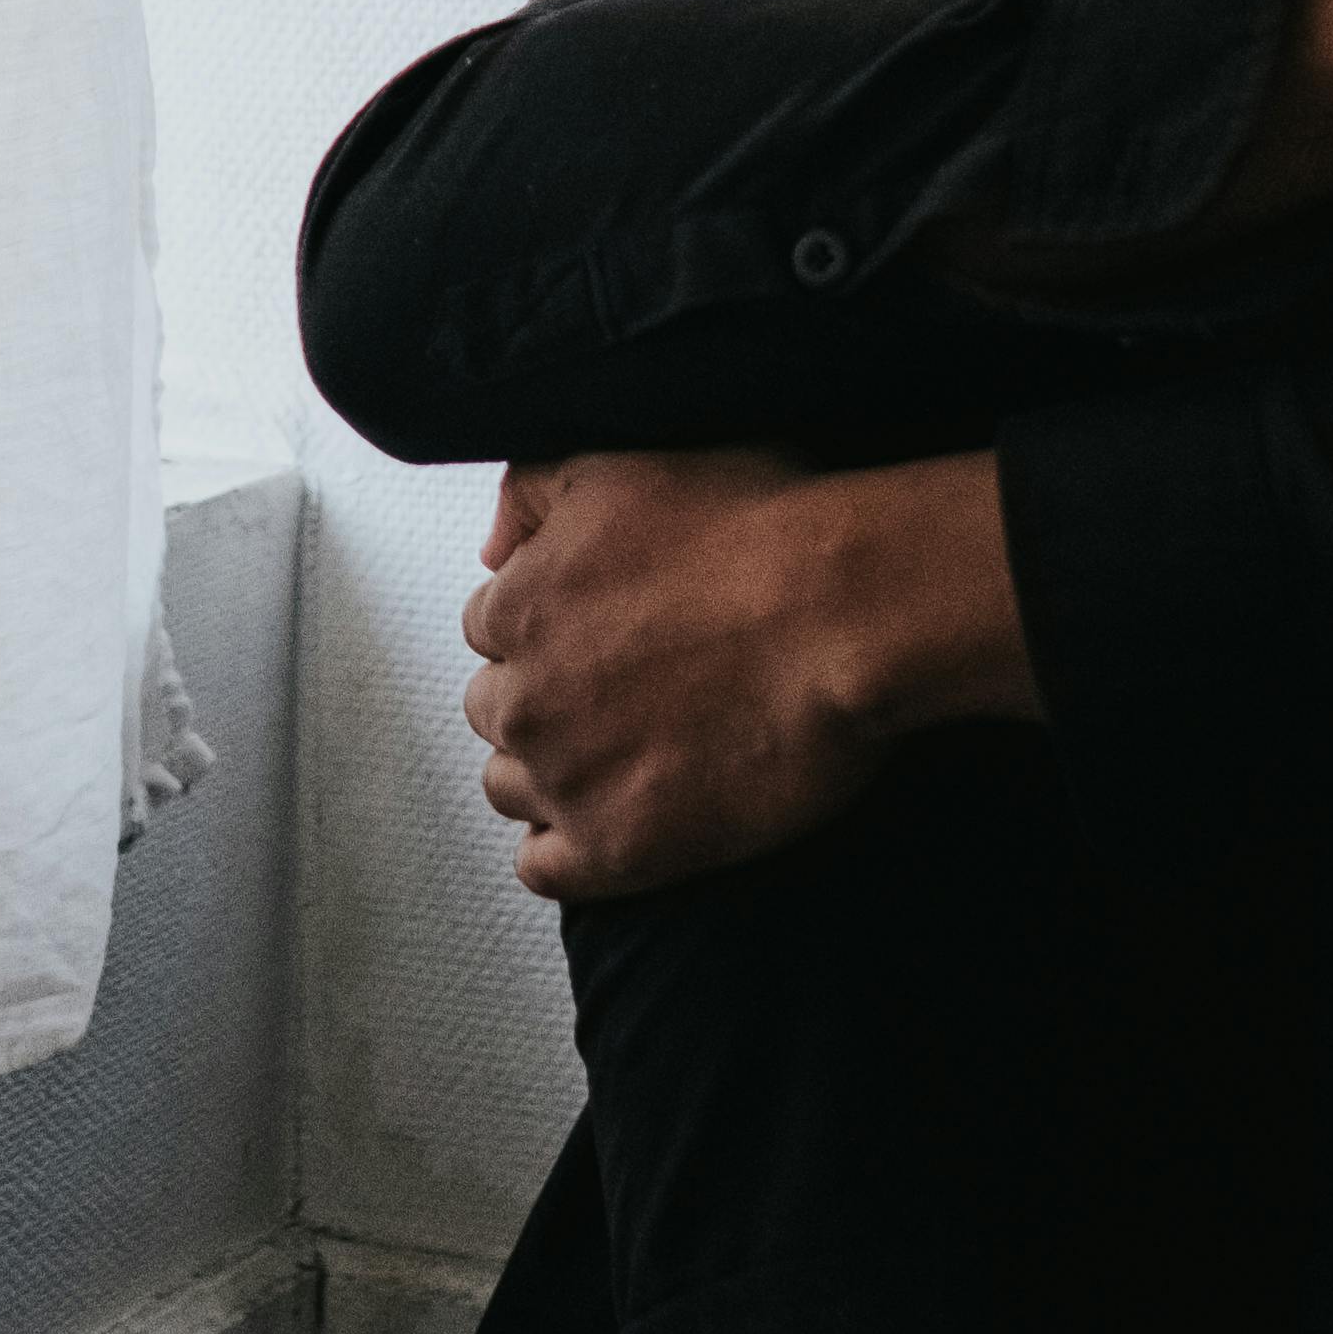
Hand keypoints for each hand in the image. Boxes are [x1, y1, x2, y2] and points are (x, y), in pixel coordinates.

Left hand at [457, 449, 1030, 899]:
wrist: (843, 616)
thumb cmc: (755, 530)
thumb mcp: (623, 465)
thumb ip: (533, 491)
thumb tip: (493, 545)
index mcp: (518, 606)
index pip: (489, 629)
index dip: (546, 629)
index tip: (597, 634)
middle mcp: (525, 698)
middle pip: (495, 709)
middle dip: (544, 699)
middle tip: (618, 693)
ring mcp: (567, 779)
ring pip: (511, 787)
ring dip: (549, 774)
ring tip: (621, 756)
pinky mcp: (618, 848)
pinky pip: (544, 868)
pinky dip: (565, 850)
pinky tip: (610, 822)